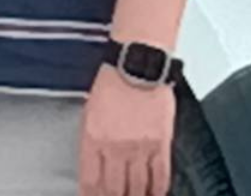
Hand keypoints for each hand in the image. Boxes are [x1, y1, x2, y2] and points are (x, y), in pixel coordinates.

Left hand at [79, 65, 174, 195]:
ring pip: (138, 187)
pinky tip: (154, 194)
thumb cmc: (112, 84)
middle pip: (114, 189)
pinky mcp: (161, 143)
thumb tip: (94, 167)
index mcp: (93, 139)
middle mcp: (116, 148)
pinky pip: (161, 175)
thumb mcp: (89, 113)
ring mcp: (140, 148)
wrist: (137, 66)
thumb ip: (91, 143)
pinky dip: (157, 190)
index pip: (90, 181)